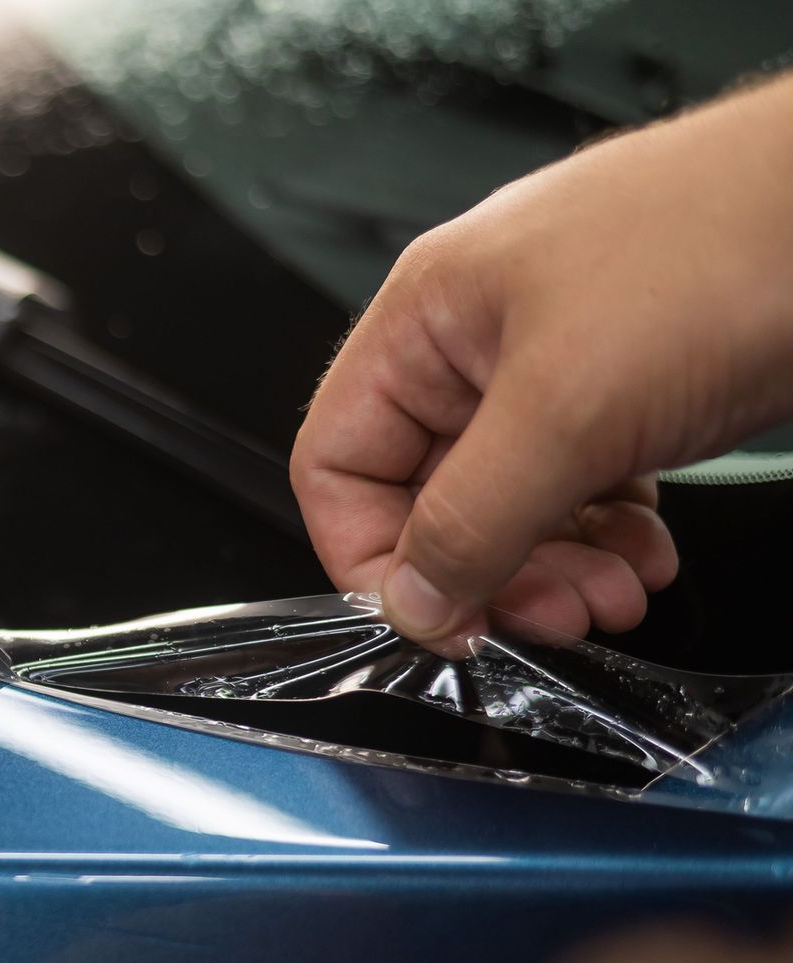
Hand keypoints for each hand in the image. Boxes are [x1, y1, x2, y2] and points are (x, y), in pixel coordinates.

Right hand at [291, 73, 792, 645]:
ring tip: (618, 590)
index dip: (374, 555)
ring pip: (515, 500)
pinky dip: (612, 533)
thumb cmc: (724, 245)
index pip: (339, 465)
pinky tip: (650, 551)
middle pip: (430, 495)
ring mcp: (558, 360)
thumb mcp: (567, 410)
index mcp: (425, 321)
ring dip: (559, 564)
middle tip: (556, 612)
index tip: (440, 617)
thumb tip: (411, 601)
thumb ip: (471, 521)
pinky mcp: (630, 382)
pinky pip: (584, 484)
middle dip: (491, 569)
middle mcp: (477, 341)